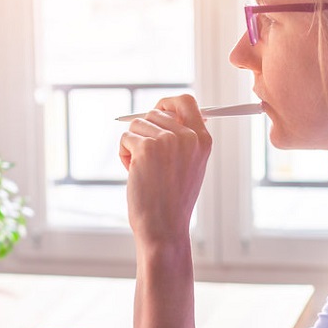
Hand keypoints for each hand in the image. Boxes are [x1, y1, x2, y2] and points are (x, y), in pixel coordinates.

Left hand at [118, 95, 211, 247]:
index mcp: (203, 140)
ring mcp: (167, 141)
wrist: (164, 227)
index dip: (167, 103)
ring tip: (143, 170)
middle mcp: (188, 136)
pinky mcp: (146, 148)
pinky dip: (124, 155)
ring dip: (133, 145)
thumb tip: (163, 112)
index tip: (157, 110)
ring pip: (136, 125)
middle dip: (144, 132)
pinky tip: (133, 174)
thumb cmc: (173, 201)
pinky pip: (125, 138)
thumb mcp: (190, 166)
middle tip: (147, 159)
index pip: (186, 101)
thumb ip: (183, 138)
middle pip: (154, 113)